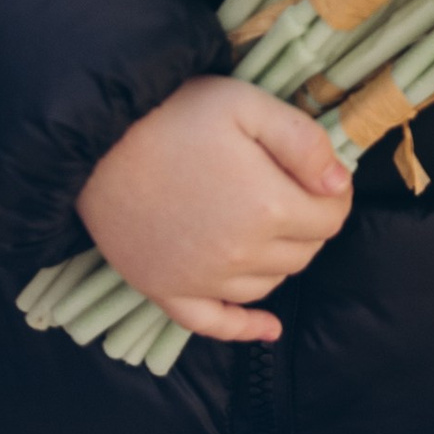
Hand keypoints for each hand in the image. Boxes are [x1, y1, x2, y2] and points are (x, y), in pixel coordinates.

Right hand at [76, 75, 354, 345]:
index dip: (333, 194)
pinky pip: (214, 325)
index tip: (320, 176)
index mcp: (268, 207)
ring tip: (266, 226)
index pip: (331, 219)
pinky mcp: (166, 292)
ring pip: (268, 284)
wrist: (95, 141)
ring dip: (279, 259)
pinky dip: (245, 328)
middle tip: (291, 191)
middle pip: (303, 253)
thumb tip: (339, 183)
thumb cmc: (174, 114)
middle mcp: (240, 256)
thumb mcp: (248, 104)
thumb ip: (304, 143)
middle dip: (308, 224)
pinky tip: (268, 329)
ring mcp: (201, 281)